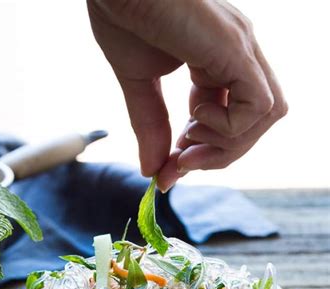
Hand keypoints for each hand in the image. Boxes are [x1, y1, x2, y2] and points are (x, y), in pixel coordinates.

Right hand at [88, 0, 286, 190]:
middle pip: (255, 120)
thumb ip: (151, 127)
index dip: (204, 149)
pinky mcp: (235, 49)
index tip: (169, 169)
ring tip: (188, 139)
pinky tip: (195, 117)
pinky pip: (259, 106)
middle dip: (219, 154)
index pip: (229, 116)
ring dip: (228, 145)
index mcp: (217, 57)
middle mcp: (237, 52)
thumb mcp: (138, 85)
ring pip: (267, 115)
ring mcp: (240, 48)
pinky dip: (229, 127)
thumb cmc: (122, 15)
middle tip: (180, 165)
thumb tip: (151, 171)